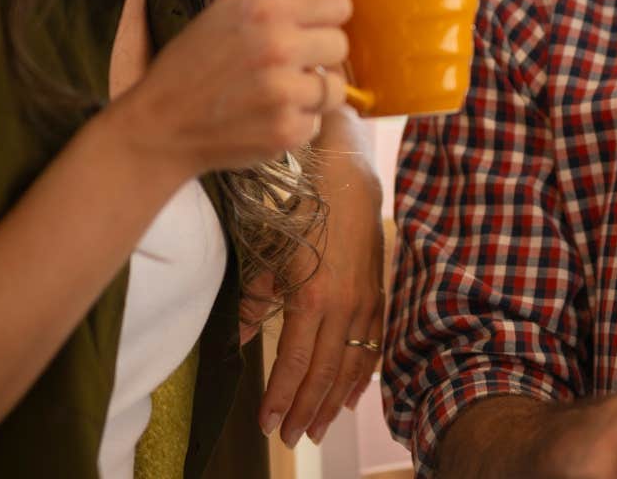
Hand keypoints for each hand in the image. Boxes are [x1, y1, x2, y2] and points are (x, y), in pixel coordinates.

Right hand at [107, 0, 351, 176]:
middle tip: (284, 61)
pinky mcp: (287, 131)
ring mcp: (284, 93)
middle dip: (317, 53)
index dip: (327, 13)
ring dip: (311, 90)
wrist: (160, 126)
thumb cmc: (195, 61)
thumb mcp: (230, 5)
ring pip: (335, 86)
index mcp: (265, 9)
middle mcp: (278, 48)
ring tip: (274, 89)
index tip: (309, 23)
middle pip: (341, 44)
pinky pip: (318, 120)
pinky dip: (297, 121)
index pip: (339, 1)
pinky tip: (265, 115)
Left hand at [241, 134, 385, 447]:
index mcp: (311, 298)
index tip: (265, 423)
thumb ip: (254, 299)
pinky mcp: (378, 296)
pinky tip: (351, 396)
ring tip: (316, 429)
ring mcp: (365, 303)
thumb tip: (238, 338)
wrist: (349, 179)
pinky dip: (362, 375)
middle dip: (305, 410)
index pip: (293, 362)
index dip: (279, 397)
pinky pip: (373, 346)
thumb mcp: (268, 252)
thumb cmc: (302, 210)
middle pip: (323, 373)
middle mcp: (342, 307)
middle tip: (289, 438)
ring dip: (332, 401)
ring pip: (350, 366)